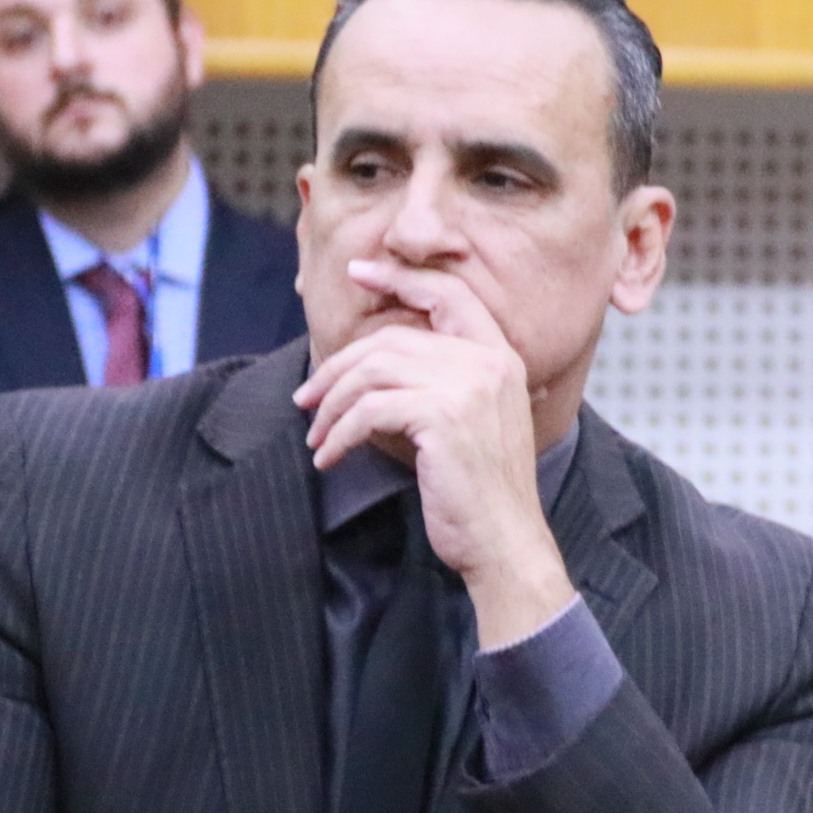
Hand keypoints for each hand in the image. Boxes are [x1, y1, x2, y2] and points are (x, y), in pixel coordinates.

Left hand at [294, 260, 577, 647]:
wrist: (505, 541)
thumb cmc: (482, 491)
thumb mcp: (471, 422)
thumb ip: (442, 382)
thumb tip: (370, 361)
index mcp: (501, 359)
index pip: (449, 294)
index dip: (401, 278)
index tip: (359, 272)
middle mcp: (489, 364)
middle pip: (392, 339)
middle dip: (338, 368)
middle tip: (307, 398)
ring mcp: (469, 388)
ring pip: (373, 372)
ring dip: (332, 406)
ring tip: (317, 434)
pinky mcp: (442, 417)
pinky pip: (368, 410)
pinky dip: (338, 433)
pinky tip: (330, 456)